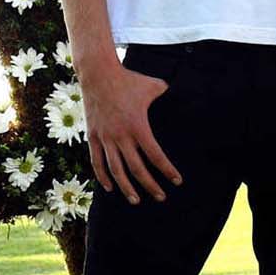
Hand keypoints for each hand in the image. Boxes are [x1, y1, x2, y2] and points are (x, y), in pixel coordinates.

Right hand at [85, 57, 180, 203]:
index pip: (155, 156)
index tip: (176, 181)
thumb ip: (167, 92)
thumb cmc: (128, 79)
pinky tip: (110, 187)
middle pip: (137, 169)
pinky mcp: (93, 136)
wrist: (98, 74)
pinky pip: (97, 161)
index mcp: (138, 126)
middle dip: (150, 185)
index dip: (167, 170)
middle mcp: (121, 136)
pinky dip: (103, 176)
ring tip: (136, 200)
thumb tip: (182, 92)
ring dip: (126, 188)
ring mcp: (106, 137)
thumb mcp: (152, 85)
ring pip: (116, 170)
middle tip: (160, 196)